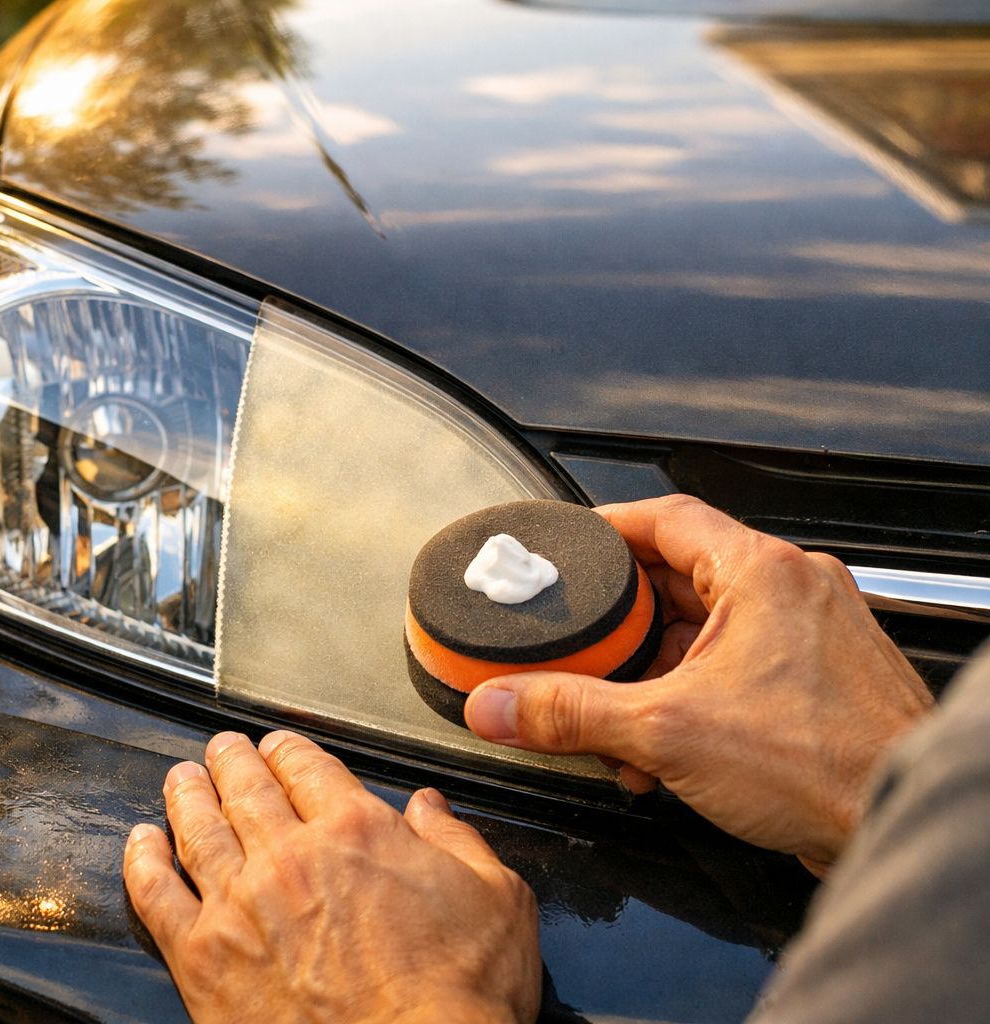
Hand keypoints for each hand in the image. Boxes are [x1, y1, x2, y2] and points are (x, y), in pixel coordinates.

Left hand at [124, 731, 540, 1023]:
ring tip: (180, 778)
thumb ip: (459, 841)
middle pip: (244, 786)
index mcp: (357, 830)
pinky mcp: (202, 956)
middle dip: (231, 759)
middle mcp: (289, 855)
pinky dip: (143, 859)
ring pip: (196, 826)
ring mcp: (239, 903)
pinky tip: (141, 843)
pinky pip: (156, 893)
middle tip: (223, 749)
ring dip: (186, 793)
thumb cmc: (457, 999)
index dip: (288, 749)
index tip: (280, 748)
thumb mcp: (498, 900)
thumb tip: (431, 806)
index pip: (306, 765)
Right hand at [464, 495, 934, 873]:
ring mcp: (813, 636)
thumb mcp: (665, 731)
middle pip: (679, 579)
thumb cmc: (827, 764)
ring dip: (653, 675)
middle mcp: (795, 591)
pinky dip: (692, 698)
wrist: (896, 825)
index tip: (563, 548)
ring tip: (620, 720)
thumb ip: (569, 712)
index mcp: (763, 572)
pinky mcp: (821, 682)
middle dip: (621, 626)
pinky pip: (737, 669)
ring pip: (707, 632)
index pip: (665, 516)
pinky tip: (663, 751)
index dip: (602, 530)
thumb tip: (499, 704)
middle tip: (578, 646)